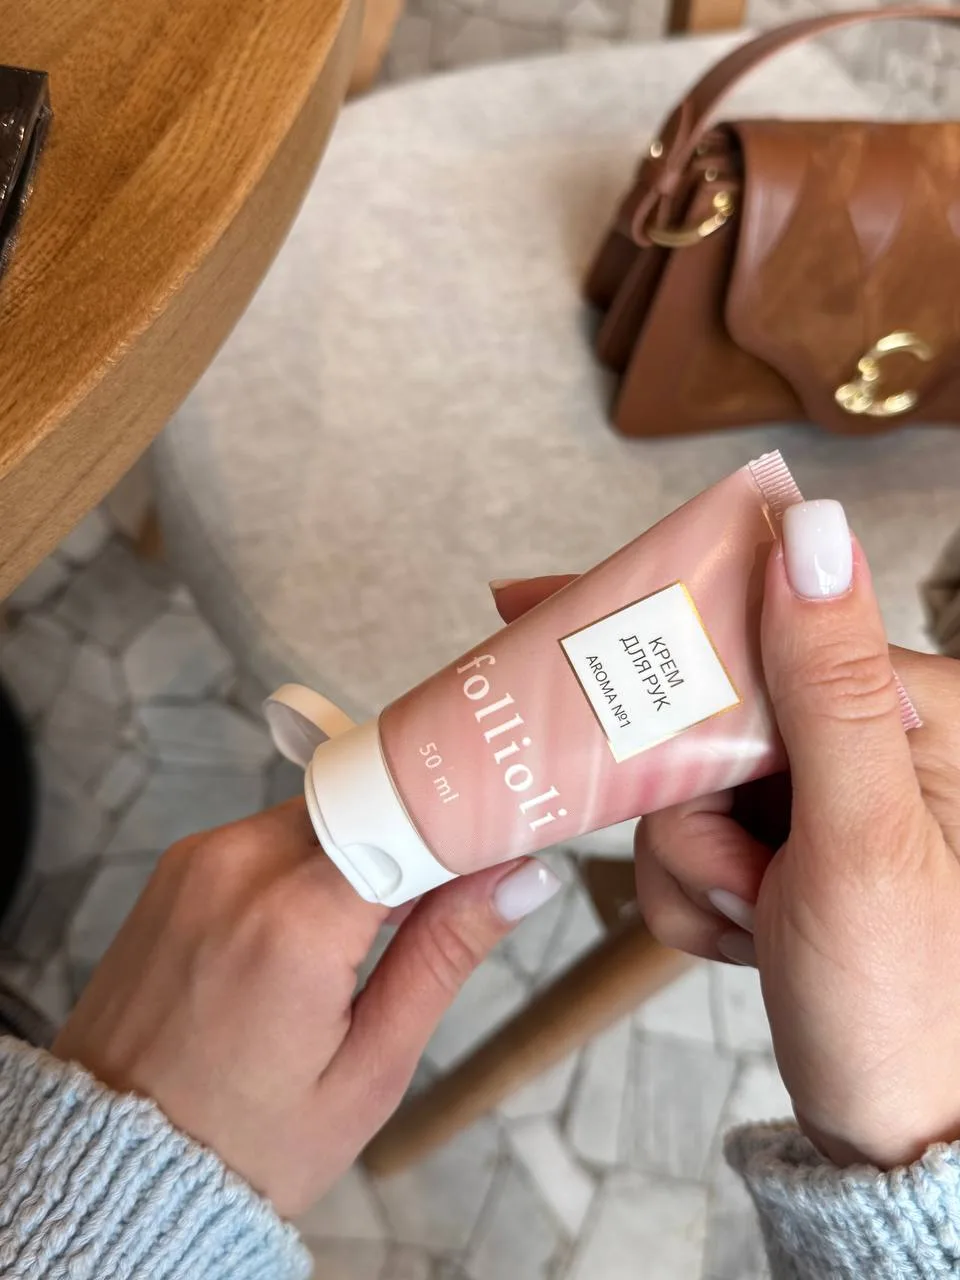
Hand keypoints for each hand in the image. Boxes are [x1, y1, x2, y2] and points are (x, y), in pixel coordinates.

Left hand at [52, 800, 559, 1215]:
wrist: (116, 1164)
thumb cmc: (245, 1142)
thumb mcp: (371, 1067)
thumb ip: (446, 952)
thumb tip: (522, 877)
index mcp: (293, 919)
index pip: (412, 813)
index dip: (467, 821)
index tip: (509, 838)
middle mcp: (237, 866)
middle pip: (367, 803)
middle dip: (415, 839)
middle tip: (447, 901)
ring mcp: (199, 859)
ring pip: (321, 814)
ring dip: (361, 853)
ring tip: (368, 939)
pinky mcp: (179, 867)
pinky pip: (270, 835)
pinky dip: (309, 864)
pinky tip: (314, 932)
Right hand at [491, 510, 959, 1171]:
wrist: (894, 1140)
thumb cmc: (908, 1008)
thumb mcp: (860, 838)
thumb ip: (828, 684)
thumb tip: (810, 531)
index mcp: (915, 713)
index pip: (761, 622)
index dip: (656, 623)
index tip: (537, 603)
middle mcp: (872, 743)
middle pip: (705, 711)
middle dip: (688, 806)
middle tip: (736, 876)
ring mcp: (825, 798)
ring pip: (683, 782)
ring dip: (693, 864)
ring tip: (757, 922)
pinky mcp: (787, 847)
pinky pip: (690, 838)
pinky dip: (694, 895)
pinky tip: (747, 938)